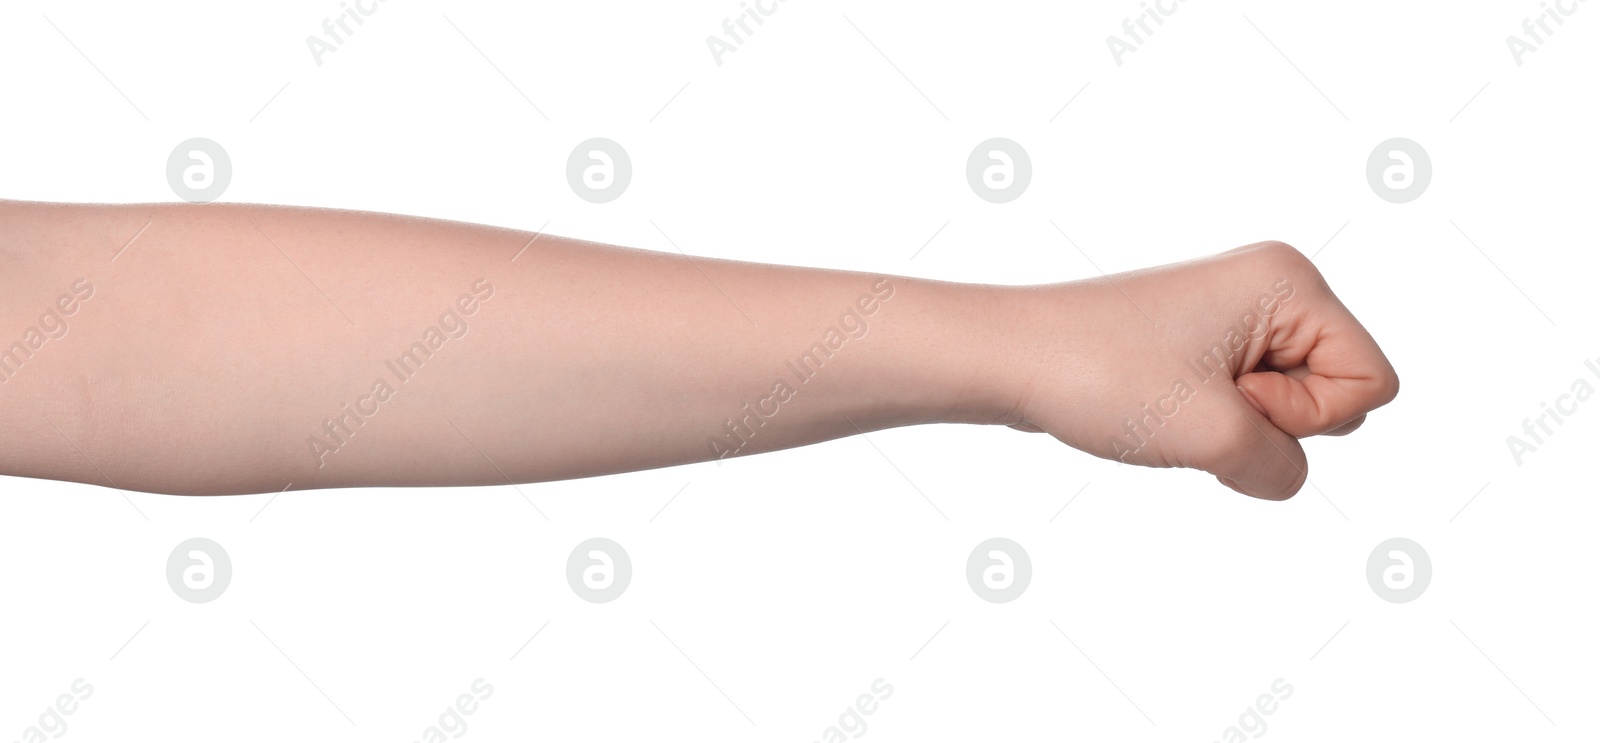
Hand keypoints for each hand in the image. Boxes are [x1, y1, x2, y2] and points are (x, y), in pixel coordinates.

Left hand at [1002, 241, 1398, 499]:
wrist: (1009, 358)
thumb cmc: (1102, 377)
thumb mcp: (1216, 438)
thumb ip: (1282, 468)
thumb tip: (1278, 473)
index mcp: (1290, 281)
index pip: (1371, 383)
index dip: (1308, 415)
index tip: (1229, 394)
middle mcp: (1270, 286)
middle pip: (1337, 394)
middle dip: (1274, 423)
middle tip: (1194, 399)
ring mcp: (1235, 315)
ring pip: (1288, 411)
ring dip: (1237, 432)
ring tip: (1171, 405)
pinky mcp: (1201, 345)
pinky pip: (1243, 409)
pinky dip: (1209, 427)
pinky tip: (1158, 409)